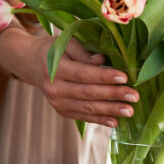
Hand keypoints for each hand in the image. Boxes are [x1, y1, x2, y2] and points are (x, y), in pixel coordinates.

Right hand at [0, 28, 137, 127]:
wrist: (29, 63)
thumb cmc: (52, 49)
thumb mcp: (65, 42)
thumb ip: (84, 52)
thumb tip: (103, 62)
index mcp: (55, 68)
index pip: (84, 74)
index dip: (104, 77)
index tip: (124, 77)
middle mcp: (54, 88)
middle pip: (88, 93)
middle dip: (113, 95)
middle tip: (134, 96)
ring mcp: (57, 102)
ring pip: (87, 108)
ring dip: (110, 110)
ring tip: (130, 111)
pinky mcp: (61, 111)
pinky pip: (83, 117)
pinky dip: (100, 120)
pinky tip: (115, 121)